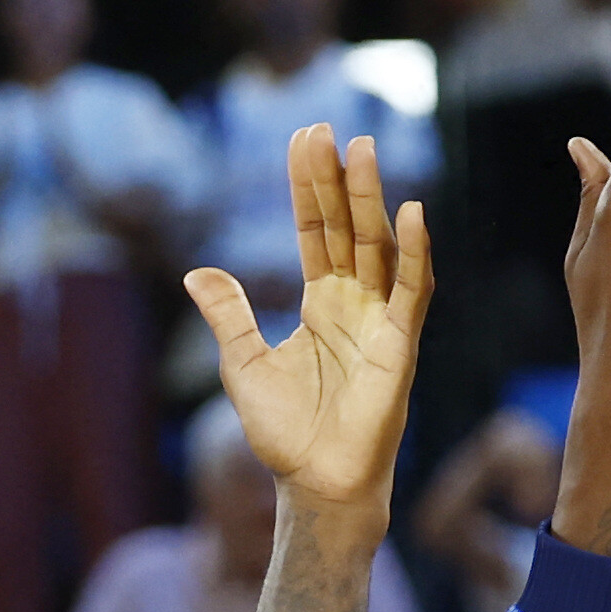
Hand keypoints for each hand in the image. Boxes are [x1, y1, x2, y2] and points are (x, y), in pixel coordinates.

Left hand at [184, 128, 429, 516]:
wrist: (315, 485)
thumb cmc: (286, 434)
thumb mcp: (244, 365)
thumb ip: (229, 315)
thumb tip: (195, 270)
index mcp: (320, 303)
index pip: (313, 230)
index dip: (308, 186)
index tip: (303, 137)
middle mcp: (354, 302)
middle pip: (345, 226)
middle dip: (336, 177)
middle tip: (326, 126)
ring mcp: (381, 320)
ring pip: (378, 245)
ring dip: (373, 198)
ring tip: (363, 148)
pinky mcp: (401, 345)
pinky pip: (412, 290)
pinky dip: (416, 252)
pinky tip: (413, 212)